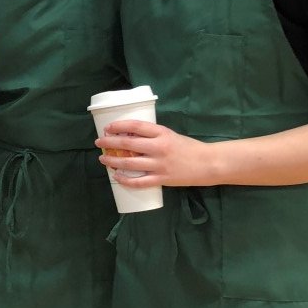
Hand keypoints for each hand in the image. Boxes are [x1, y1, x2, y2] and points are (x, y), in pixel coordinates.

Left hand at [97, 118, 219, 187]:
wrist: (208, 163)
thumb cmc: (188, 148)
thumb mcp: (171, 135)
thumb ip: (153, 135)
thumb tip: (130, 136)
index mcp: (162, 133)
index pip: (135, 126)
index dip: (119, 126)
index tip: (108, 128)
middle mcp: (159, 148)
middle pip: (128, 144)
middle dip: (110, 143)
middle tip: (99, 142)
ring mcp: (159, 165)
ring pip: (129, 162)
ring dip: (113, 160)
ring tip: (103, 158)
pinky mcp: (161, 179)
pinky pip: (139, 181)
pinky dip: (125, 179)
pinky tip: (117, 177)